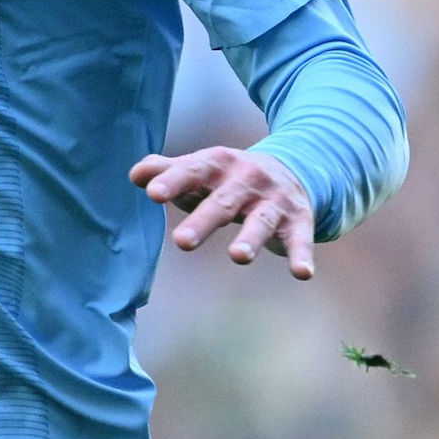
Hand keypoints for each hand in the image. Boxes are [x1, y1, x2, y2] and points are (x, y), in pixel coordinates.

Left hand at [132, 146, 317, 279]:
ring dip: (251, 238)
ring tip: (238, 256)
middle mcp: (248, 179)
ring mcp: (274, 200)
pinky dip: (301, 255)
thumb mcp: (203, 169)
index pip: (193, 171)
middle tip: (182, 241)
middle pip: (224, 201)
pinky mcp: (298, 220)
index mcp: (219, 165)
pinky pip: (300, 239)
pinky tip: (302, 273)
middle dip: (204, 220)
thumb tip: (136, 175)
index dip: (174, 181)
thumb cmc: (231, 178)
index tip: (153, 194)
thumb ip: (169, 171)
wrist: (297, 167)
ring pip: (261, 220)